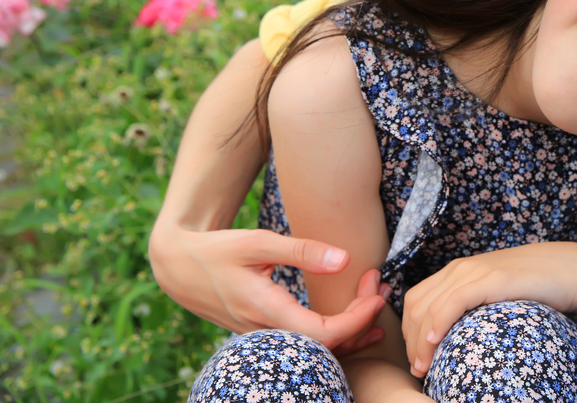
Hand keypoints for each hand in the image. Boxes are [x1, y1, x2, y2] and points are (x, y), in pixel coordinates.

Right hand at [149, 223, 387, 353]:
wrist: (179, 268)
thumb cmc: (218, 250)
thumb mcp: (257, 242)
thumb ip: (301, 251)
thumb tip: (344, 260)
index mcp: (265, 311)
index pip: (323, 334)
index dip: (357, 319)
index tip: (377, 294)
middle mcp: (265, 333)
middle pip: (326, 346)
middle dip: (361, 320)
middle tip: (381, 286)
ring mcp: (263, 338)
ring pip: (316, 349)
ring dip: (351, 328)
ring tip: (377, 301)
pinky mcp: (264, 334)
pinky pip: (305, 344)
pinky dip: (334, 332)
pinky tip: (355, 317)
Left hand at [401, 243, 576, 377]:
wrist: (567, 270)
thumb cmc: (535, 288)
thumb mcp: (495, 295)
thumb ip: (474, 307)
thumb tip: (458, 338)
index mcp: (458, 271)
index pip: (416, 300)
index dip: (408, 331)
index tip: (417, 358)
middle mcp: (460, 268)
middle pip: (416, 305)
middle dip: (410, 341)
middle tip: (419, 369)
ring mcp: (474, 272)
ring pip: (430, 306)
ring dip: (420, 340)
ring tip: (424, 367)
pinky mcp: (491, 279)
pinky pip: (454, 301)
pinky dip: (438, 322)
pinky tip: (436, 342)